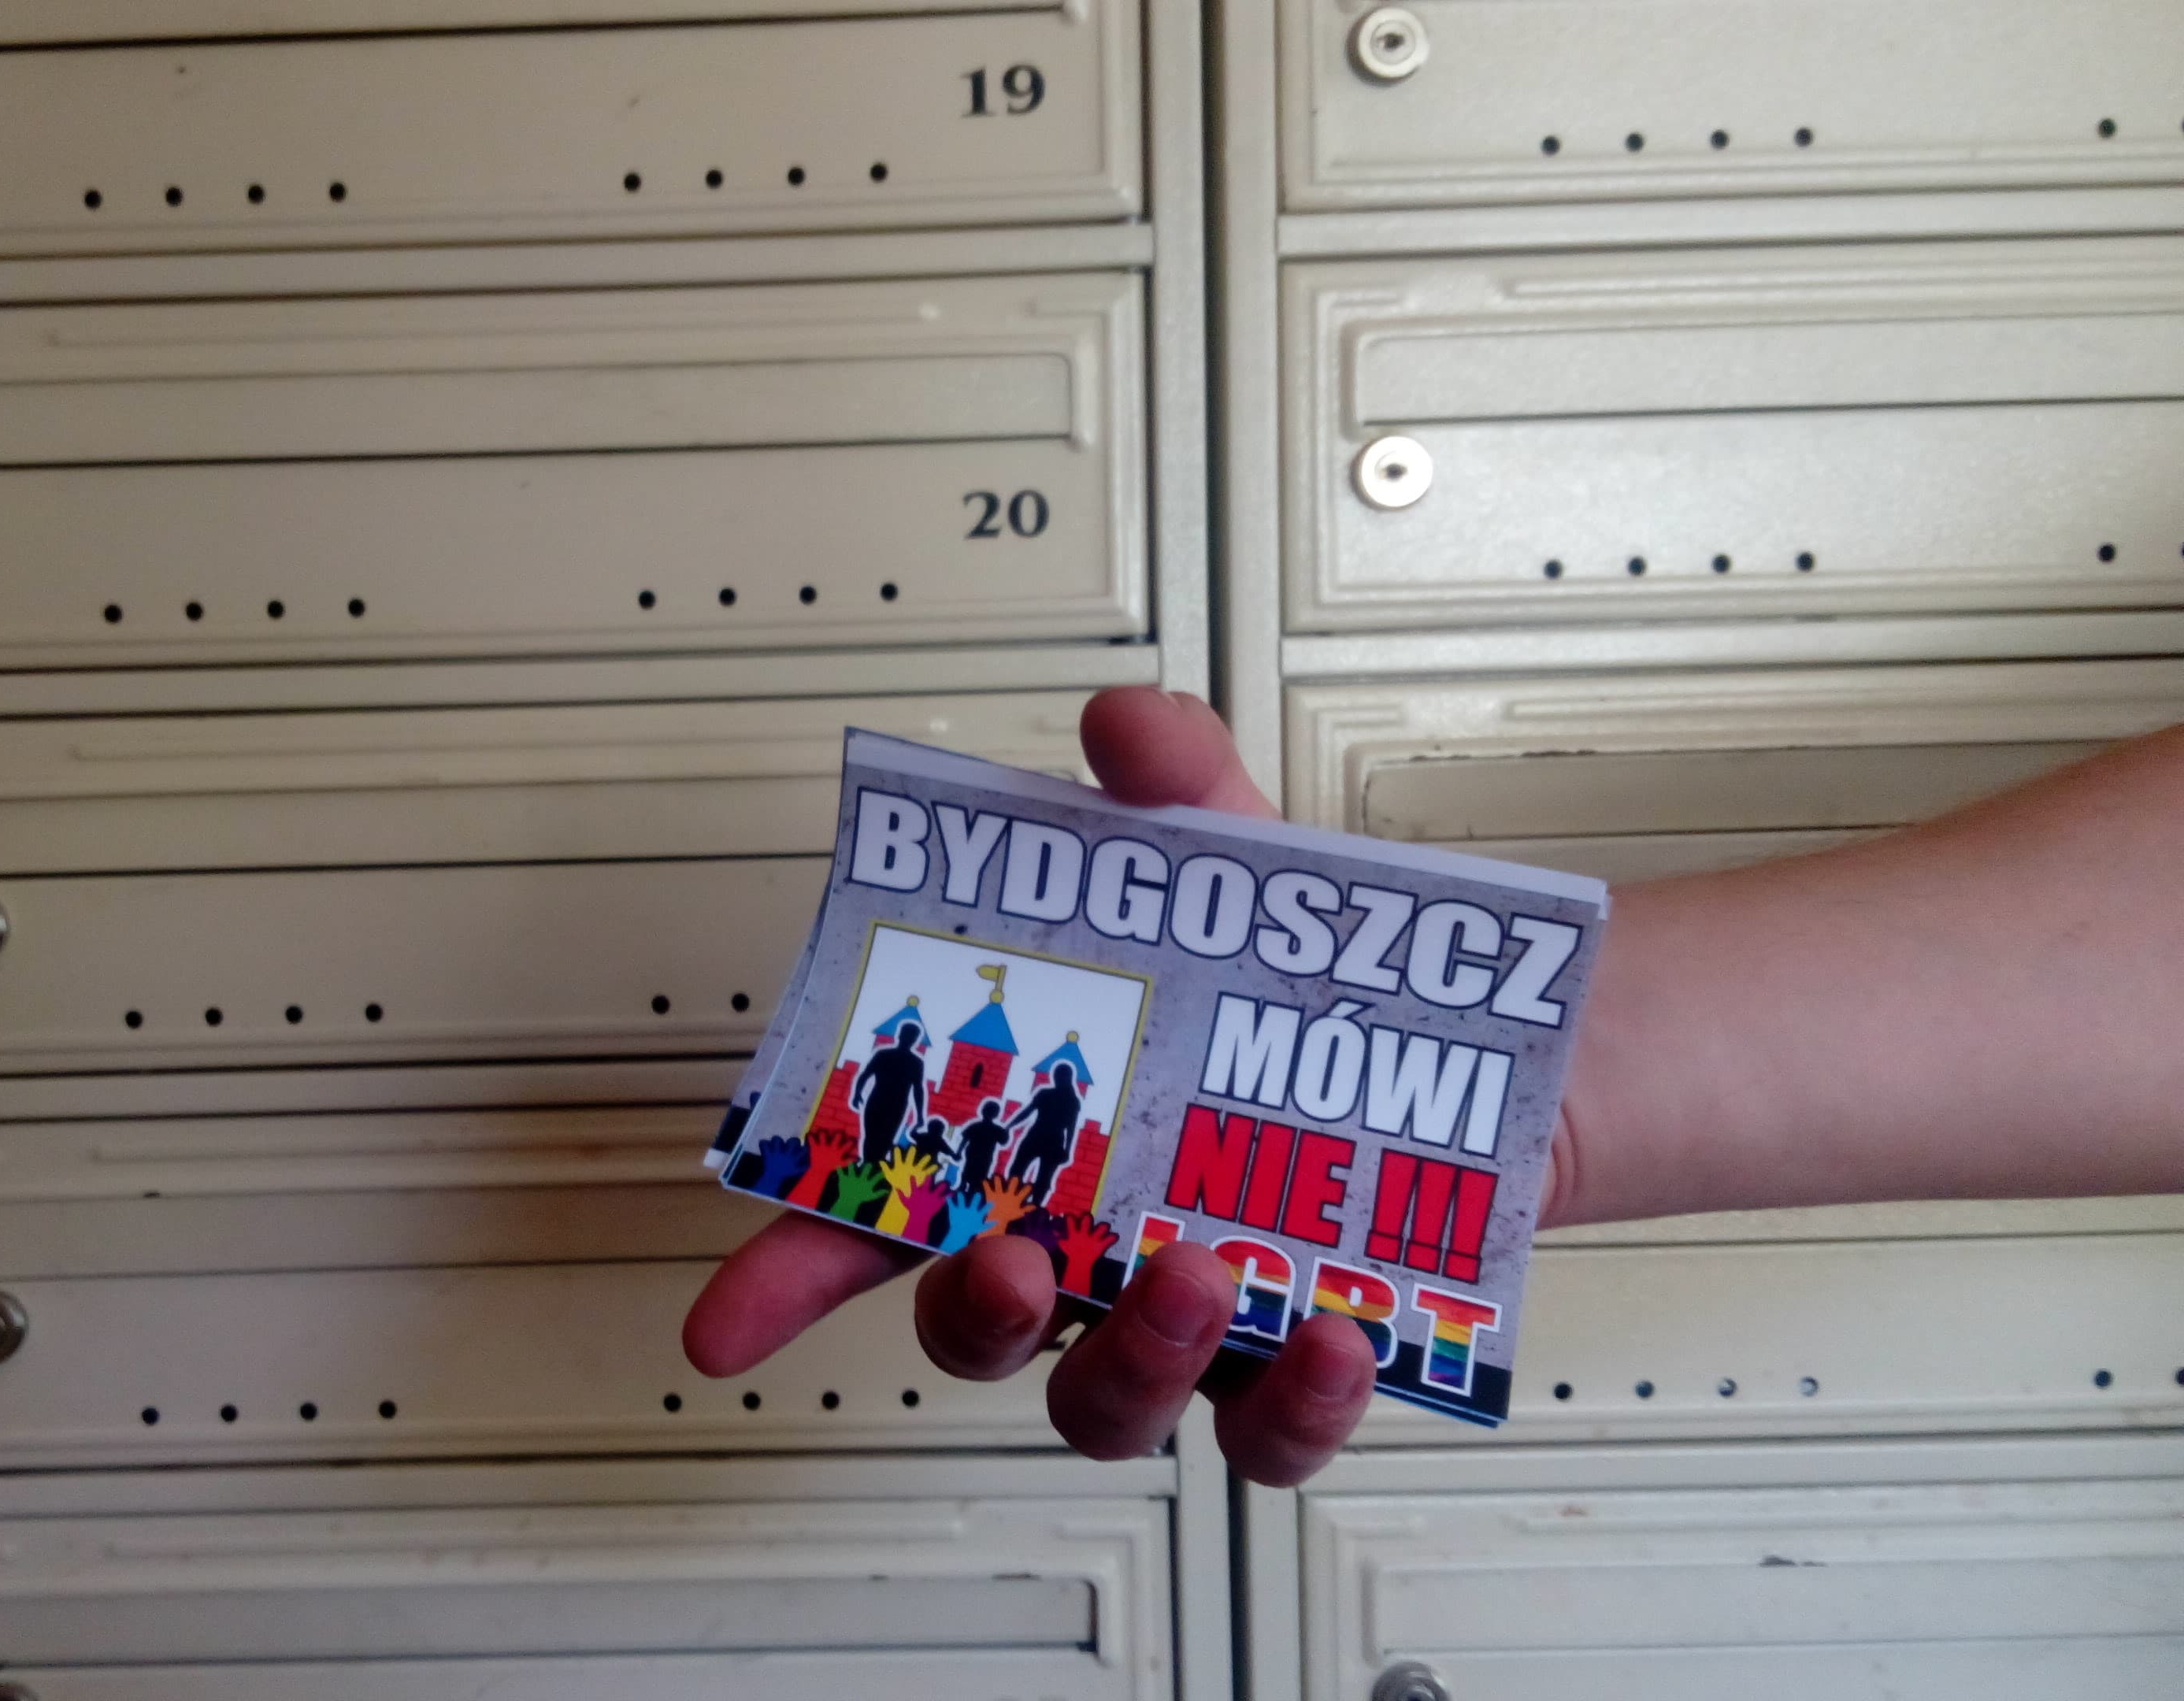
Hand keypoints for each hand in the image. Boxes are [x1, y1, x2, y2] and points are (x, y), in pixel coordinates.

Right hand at [684, 687, 1379, 1483]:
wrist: (1496, 1048)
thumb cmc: (1313, 975)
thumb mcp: (1235, 872)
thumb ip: (1174, 793)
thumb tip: (1125, 726)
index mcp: (1024, 1144)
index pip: (872, 1219)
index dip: (788, 1278)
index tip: (723, 1326)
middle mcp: (1086, 1250)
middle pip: (975, 1329)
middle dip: (975, 1315)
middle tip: (1017, 1267)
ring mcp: (1188, 1322)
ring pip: (1108, 1404)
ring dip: (1137, 1358)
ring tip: (1200, 1276)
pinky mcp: (1302, 1364)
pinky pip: (1273, 1437)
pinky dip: (1295, 1409)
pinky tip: (1331, 1339)